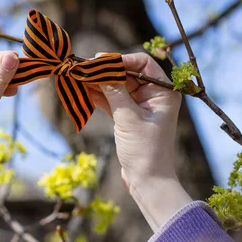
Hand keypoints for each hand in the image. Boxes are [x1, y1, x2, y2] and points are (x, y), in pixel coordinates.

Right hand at [88, 53, 192, 230]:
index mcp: (163, 92)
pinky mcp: (129, 117)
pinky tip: (82, 90)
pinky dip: (99, 96)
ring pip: (117, 87)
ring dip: (98, 82)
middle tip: (82, 67)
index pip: (142, 63)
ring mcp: (141, 107)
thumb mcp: (128, 117)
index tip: (99, 60)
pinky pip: (112, 100)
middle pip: (126, 73)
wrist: (148, 182)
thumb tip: (97, 68)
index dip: (120, 59)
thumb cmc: (145, 150)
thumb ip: (113, 91)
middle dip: (104, 71)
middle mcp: (154, 96)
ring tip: (77, 76)